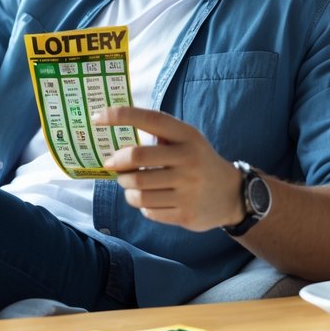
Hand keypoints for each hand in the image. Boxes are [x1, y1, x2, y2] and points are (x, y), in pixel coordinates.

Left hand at [98, 106, 244, 231]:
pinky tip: (150, 199)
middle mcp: (189, 161)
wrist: (232, 195)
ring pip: (138, 190)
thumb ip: (159, 135)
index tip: (97, 116)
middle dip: (117, 163)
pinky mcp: (185, 214)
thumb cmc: (198, 162)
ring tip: (130, 185)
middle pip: (137, 159)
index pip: (151, 119)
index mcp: (188, 137)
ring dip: (127, 188)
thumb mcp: (187, 140)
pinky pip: (148, 210)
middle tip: (113, 165)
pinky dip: (142, 205)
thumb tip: (117, 139)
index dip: (121, 115)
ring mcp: (188, 190)